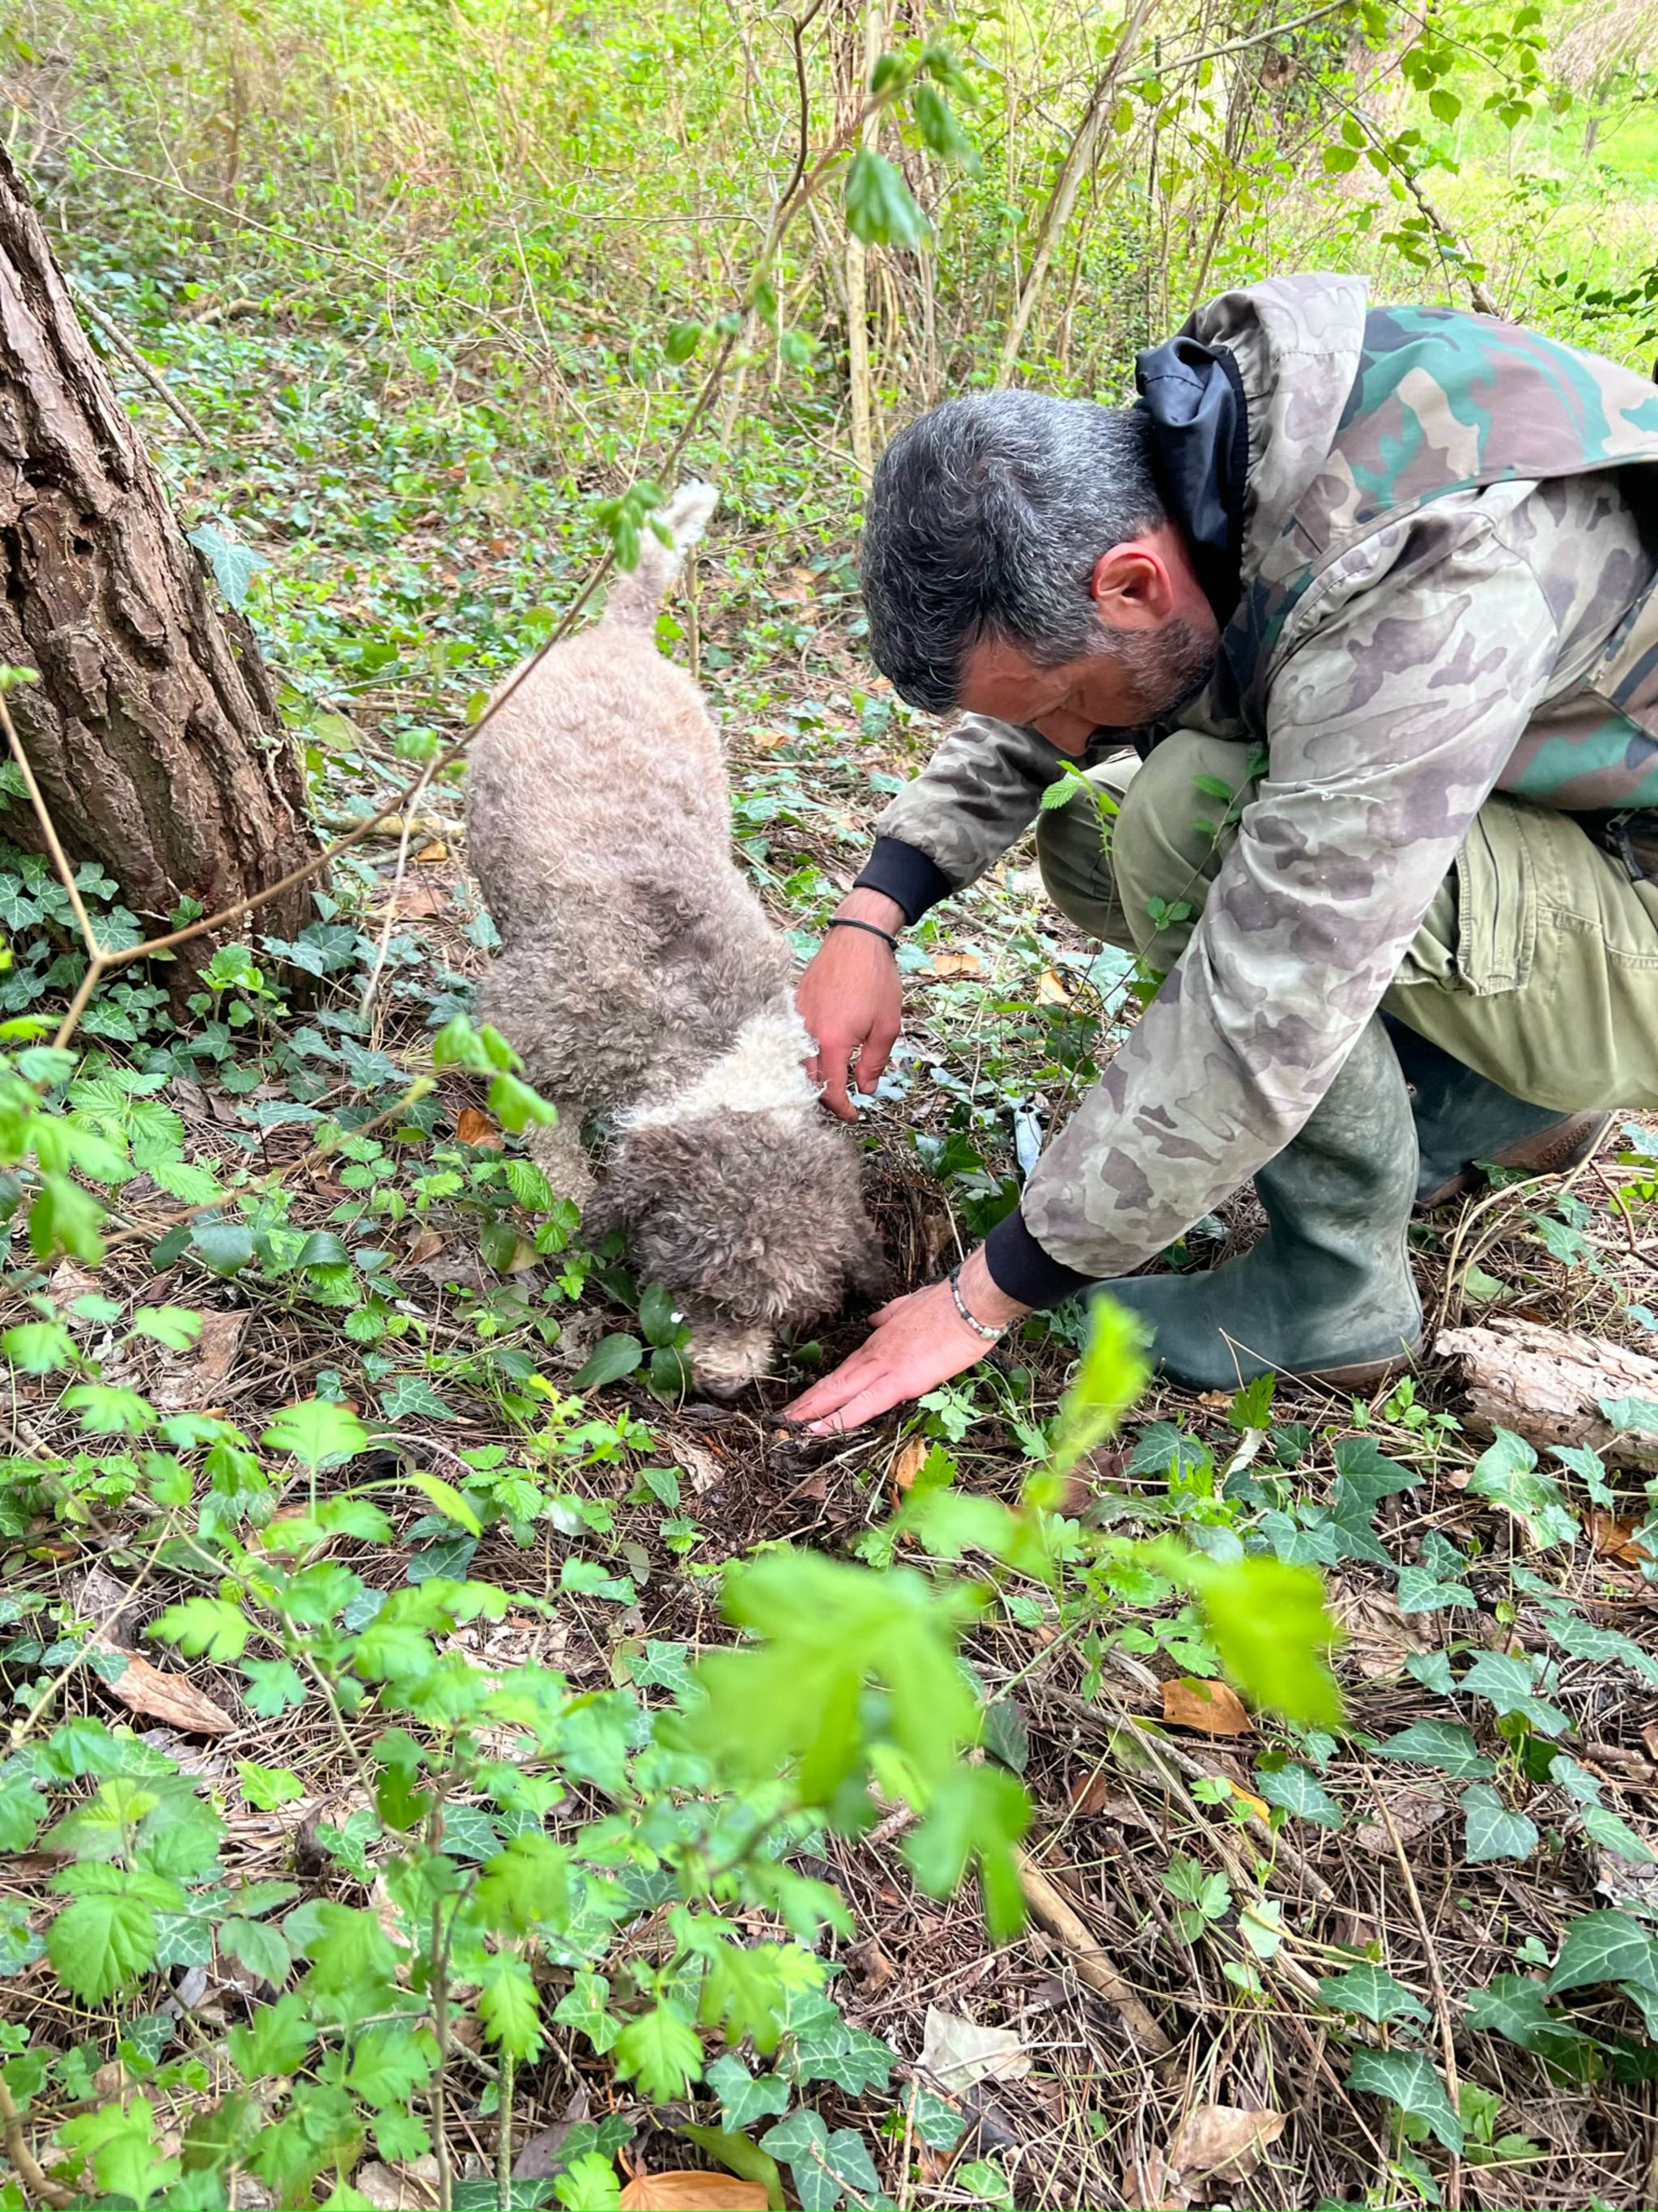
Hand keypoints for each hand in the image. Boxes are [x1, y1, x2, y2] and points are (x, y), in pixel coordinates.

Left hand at [783, 1247, 1030, 1432]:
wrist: (969, 1303)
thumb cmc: (948, 1306)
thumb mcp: (909, 1307)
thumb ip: (889, 1316)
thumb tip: (875, 1320)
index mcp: (878, 1343)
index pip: (844, 1369)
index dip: (824, 1387)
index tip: (806, 1399)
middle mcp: (875, 1356)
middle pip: (834, 1383)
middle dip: (808, 1403)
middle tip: (783, 1418)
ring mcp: (885, 1368)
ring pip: (841, 1393)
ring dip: (814, 1411)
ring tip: (791, 1426)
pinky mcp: (901, 1381)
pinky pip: (865, 1404)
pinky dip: (841, 1417)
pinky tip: (821, 1429)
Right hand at [797, 890, 904, 1121]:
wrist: (858, 938)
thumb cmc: (877, 980)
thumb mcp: (886, 1026)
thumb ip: (874, 1062)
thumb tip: (866, 1088)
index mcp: (832, 1040)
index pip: (829, 1088)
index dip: (841, 1108)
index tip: (853, 1115)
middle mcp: (807, 1031)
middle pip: (807, 1079)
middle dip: (824, 1096)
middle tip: (843, 1101)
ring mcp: (796, 1017)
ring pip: (797, 1059)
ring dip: (812, 1076)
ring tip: (831, 1080)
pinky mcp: (794, 1004)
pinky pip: (793, 1038)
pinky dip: (804, 1053)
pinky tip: (819, 1054)